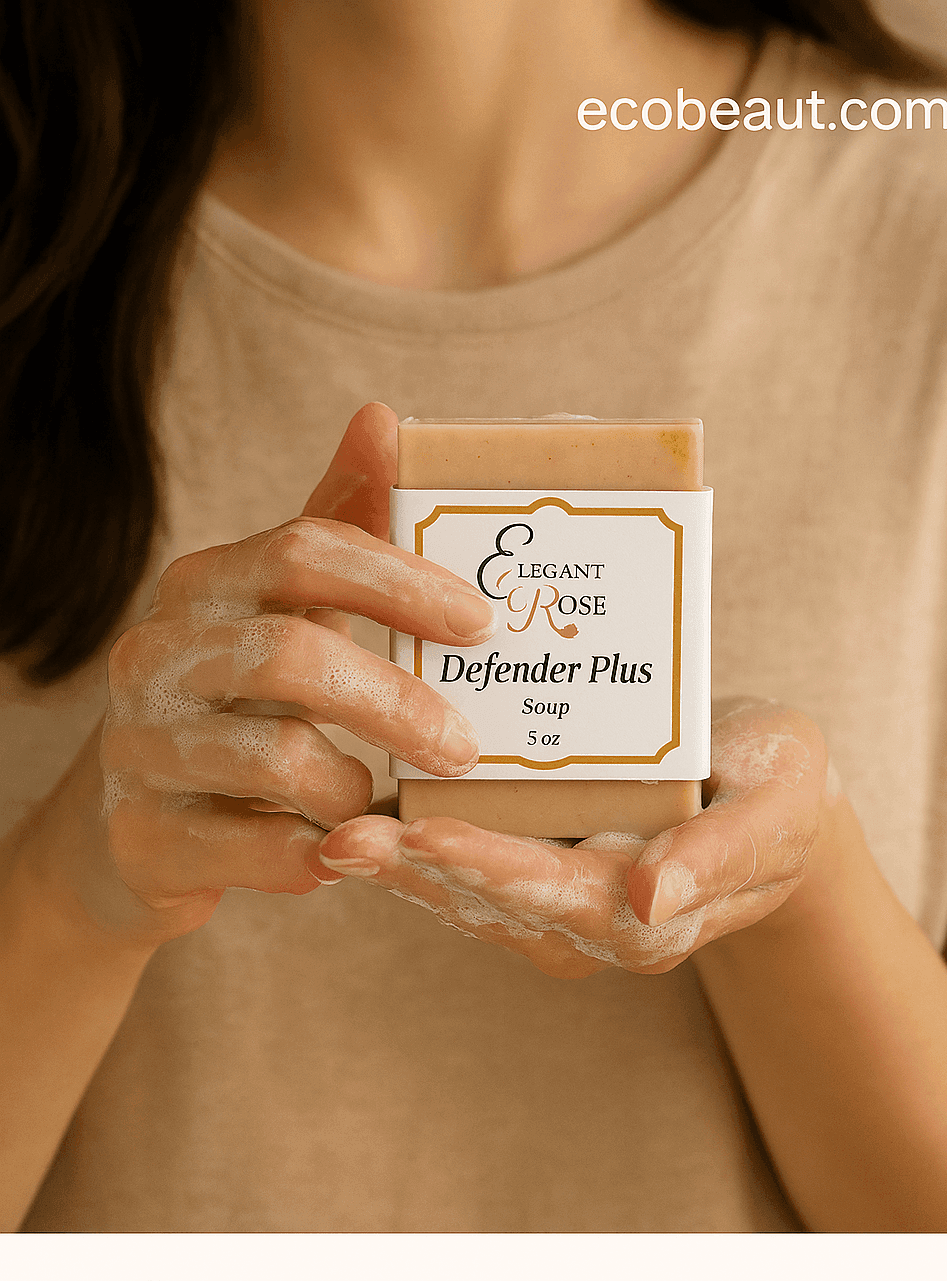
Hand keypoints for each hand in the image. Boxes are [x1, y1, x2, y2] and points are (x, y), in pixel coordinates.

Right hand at [43, 403, 495, 943]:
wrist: (129, 830)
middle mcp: (156, 654)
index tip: (479, 623)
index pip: (302, 551)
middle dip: (395, 703)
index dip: (399, 581)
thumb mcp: (278, 613)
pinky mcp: (144, 837)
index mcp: (202, 585)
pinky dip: (317, 856)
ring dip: (355, 789)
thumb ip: (334, 528)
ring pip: (278, 759)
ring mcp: (140, 747)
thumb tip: (383, 419)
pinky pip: (257, 849)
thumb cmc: (231, 704)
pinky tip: (341, 852)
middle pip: (292, 655)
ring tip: (380, 805)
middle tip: (464, 747)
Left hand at [311, 698, 834, 977]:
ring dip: (392, 862)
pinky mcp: (523, 872)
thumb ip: (725, 852)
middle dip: (412, 870)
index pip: (555, 894)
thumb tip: (656, 897)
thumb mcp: (778, 805)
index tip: (425, 832)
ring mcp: (547, 903)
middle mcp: (584, 921)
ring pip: (456, 888)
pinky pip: (456, 863)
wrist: (760, 792)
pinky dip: (406, 839)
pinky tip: (349, 807)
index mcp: (645, 913)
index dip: (489, 864)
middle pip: (486, 899)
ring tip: (323, 828)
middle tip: (337, 838)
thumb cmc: (776, 788)